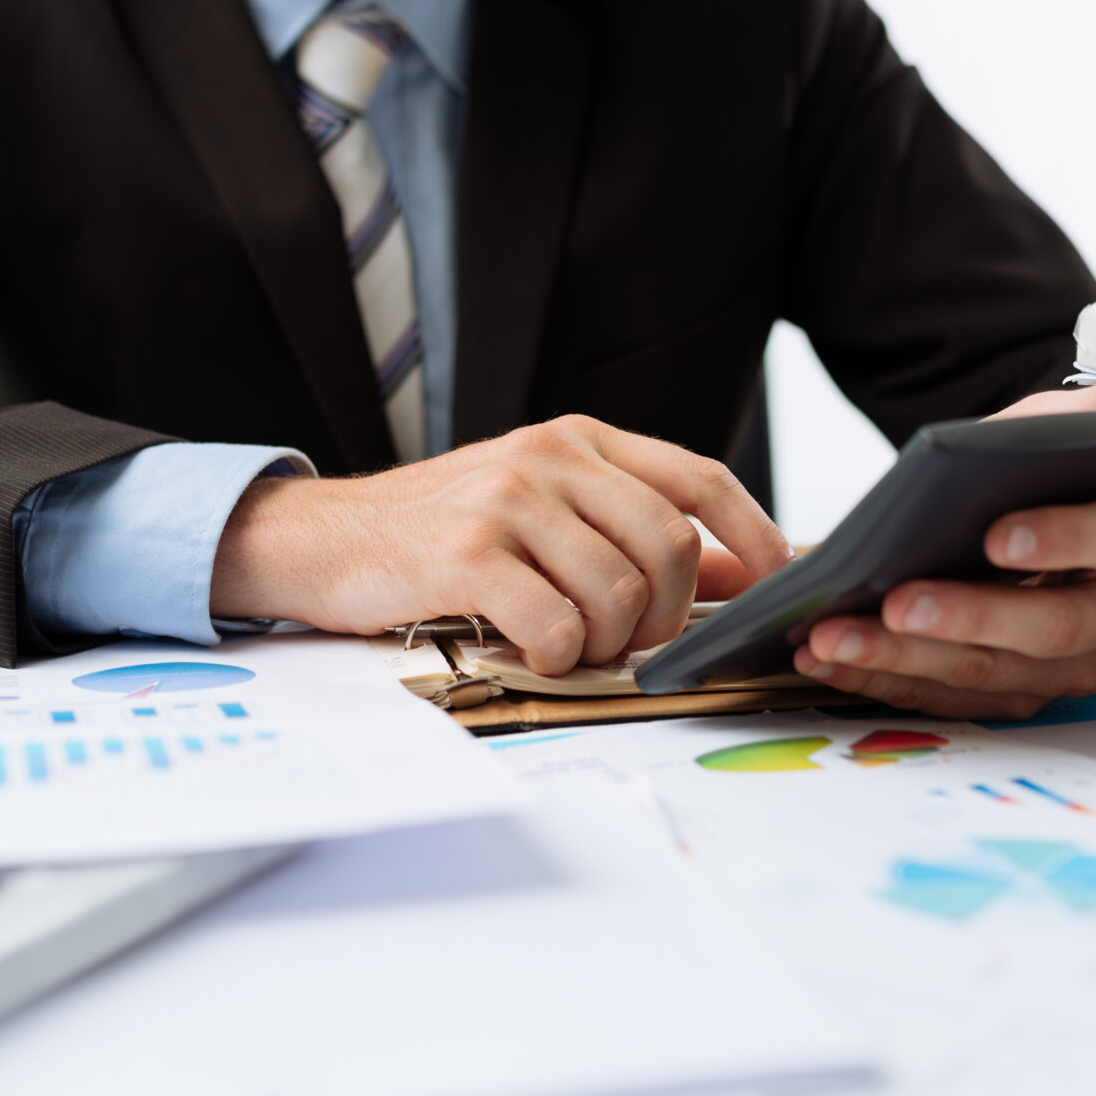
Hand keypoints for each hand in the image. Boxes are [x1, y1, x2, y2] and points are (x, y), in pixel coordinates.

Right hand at [211, 416, 792, 675]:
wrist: (318, 536)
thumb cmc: (438, 533)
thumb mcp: (540, 508)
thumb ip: (627, 529)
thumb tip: (734, 573)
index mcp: (578, 441)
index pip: (698, 477)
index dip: (753, 534)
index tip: (778, 583)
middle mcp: (549, 457)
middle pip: (670, 545)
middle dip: (665, 614)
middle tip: (628, 640)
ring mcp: (507, 500)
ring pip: (618, 592)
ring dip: (605, 642)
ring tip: (564, 643)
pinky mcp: (465, 552)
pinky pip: (555, 623)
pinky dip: (555, 654)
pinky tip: (527, 647)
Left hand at [792, 366, 1095, 719]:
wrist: (977, 523)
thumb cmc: (1020, 478)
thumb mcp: (1053, 428)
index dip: (1060, 540)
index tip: (997, 534)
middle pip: (1049, 629)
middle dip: (968, 616)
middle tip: (897, 601)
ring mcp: (1061, 668)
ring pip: (989, 673)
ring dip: (903, 656)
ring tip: (832, 632)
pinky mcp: (1009, 698)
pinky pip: (945, 699)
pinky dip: (880, 676)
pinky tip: (825, 652)